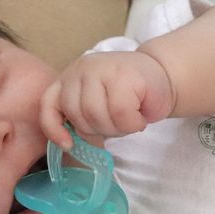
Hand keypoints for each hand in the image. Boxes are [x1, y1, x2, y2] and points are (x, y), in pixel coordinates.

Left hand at [39, 50, 174, 148]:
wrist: (165, 76)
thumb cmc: (131, 96)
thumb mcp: (99, 105)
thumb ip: (81, 116)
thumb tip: (71, 141)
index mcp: (70, 79)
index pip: (49, 104)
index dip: (53, 128)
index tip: (67, 144)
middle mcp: (80, 70)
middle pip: (77, 115)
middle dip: (99, 129)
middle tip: (119, 122)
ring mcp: (100, 69)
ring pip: (96, 115)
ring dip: (117, 127)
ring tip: (130, 118)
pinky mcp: (122, 74)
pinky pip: (120, 113)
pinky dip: (132, 123)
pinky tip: (140, 115)